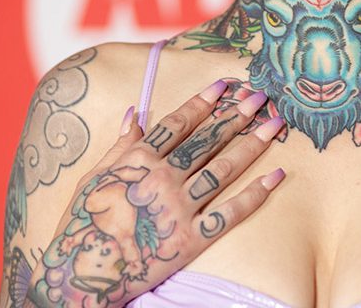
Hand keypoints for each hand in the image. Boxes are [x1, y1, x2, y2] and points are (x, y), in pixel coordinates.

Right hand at [24, 80, 285, 306]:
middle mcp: (162, 179)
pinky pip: (231, 213)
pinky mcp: (192, 239)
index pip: (178, 123)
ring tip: (275, 125)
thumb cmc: (83, 225)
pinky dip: (256, 194)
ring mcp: (179, 209)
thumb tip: (137, 112)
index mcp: (138, 160)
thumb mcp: (93, 177)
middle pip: (207, 141)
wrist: (82, 276)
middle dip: (235, 116)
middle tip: (261, 97)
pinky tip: (277, 175)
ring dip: (252, 145)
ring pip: (223, 170)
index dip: (203, 102)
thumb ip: (120, 145)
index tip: (225, 85)